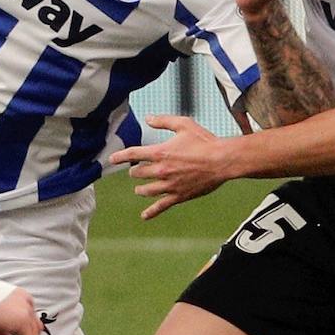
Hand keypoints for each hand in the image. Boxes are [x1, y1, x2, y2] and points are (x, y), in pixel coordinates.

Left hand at [109, 115, 230, 219]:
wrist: (222, 161)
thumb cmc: (205, 141)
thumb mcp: (183, 125)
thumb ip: (163, 121)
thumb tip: (148, 118)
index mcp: (160, 152)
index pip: (133, 154)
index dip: (120, 156)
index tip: (112, 159)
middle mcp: (162, 170)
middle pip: (138, 173)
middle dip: (135, 172)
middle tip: (136, 171)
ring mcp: (170, 185)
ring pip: (147, 190)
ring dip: (140, 189)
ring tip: (139, 189)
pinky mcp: (179, 196)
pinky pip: (161, 206)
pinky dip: (151, 212)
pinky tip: (144, 216)